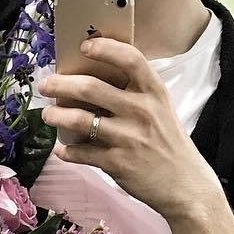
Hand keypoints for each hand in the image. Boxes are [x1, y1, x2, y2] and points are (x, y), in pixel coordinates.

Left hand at [38, 36, 221, 223]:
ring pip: (79, 120)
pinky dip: (67, 151)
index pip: (131, 59)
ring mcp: (129, 138)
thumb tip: (93, 81)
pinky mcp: (117, 163)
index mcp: (155, 93)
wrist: (186, 186)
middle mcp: (142, 112)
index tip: (84, 46)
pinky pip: (81, 153)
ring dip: (56, 116)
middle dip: (61, 84)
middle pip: (91, 88)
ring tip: (48, 114)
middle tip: (46, 84)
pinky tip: (62, 149)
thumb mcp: (161, 111)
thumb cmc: (169, 145)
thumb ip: (135, 95)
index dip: (105, 49)